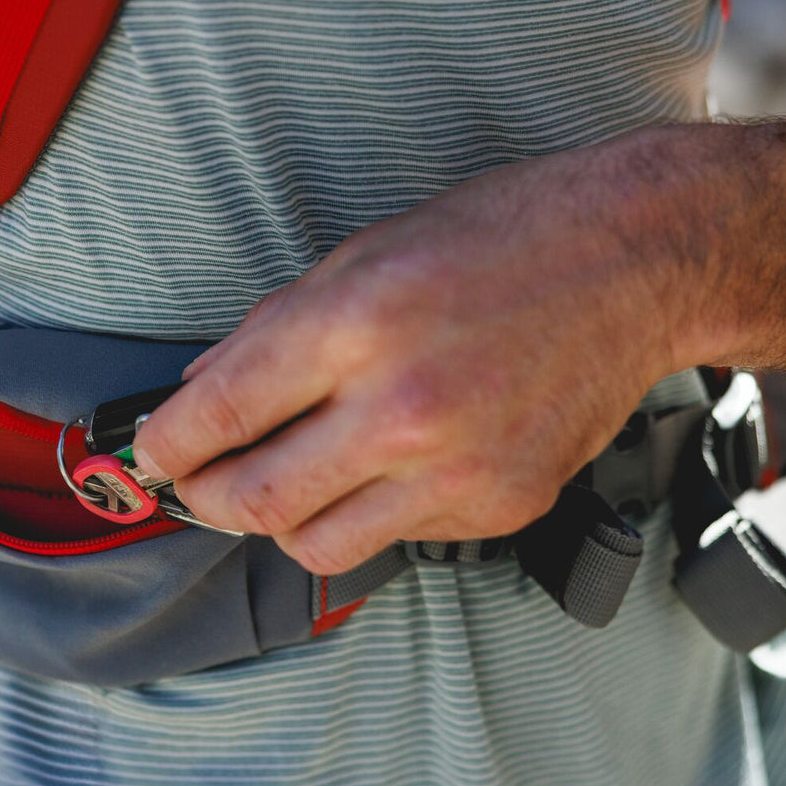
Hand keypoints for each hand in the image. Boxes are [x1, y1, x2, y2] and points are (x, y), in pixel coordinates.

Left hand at [133, 131, 706, 574]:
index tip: (150, 458)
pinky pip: (400, 539)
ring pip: (318, 546)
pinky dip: (374, 513)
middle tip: (201, 484)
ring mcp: (456, 467)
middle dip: (206, 500)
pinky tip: (391, 465)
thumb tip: (202, 389)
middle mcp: (400, 407)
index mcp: (352, 325)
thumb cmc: (501, 239)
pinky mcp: (502, 503)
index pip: (218, 416)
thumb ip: (274, 327)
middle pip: (255, 503)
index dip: (164, 448)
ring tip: (294, 479)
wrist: (635, 263)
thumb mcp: (364, 252)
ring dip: (285, 520)